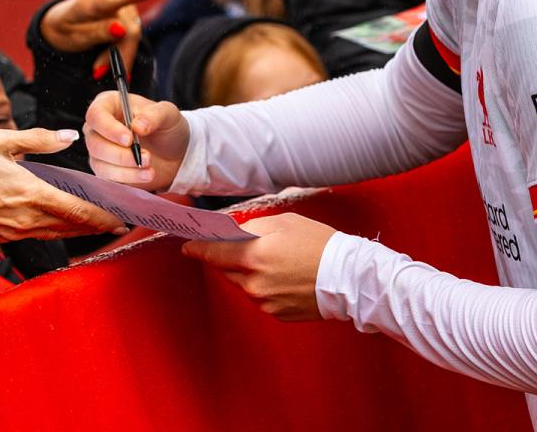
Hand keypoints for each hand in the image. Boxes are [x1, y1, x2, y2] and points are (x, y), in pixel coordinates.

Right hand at [0, 128, 125, 241]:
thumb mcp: (1, 141)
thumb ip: (39, 140)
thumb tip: (68, 137)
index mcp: (31, 193)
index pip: (78, 210)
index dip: (103, 216)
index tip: (122, 215)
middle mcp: (27, 218)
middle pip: (73, 227)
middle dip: (99, 225)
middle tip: (120, 221)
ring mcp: (16, 231)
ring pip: (58, 233)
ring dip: (80, 230)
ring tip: (100, 224)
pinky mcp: (6, 236)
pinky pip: (40, 235)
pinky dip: (58, 229)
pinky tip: (65, 222)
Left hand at [39, 0, 160, 76]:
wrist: (59, 24)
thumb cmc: (66, 29)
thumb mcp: (74, 37)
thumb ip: (97, 32)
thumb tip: (122, 29)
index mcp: (88, 2)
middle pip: (129, 28)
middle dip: (120, 54)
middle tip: (99, 72)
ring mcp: (118, 1)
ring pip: (133, 33)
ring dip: (120, 54)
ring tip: (99, 67)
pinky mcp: (125, 9)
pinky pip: (132, 33)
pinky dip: (122, 50)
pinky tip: (109, 60)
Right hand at [83, 91, 189, 190]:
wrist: (173, 153)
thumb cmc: (166, 127)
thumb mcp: (168, 115)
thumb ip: (154, 115)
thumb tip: (137, 126)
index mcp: (109, 105)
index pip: (96, 114)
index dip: (109, 128)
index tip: (129, 139)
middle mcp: (99, 128)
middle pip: (94, 142)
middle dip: (121, 154)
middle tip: (146, 157)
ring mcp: (100, 150)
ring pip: (99, 163)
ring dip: (126, 169)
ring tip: (150, 168)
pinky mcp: (105, 170)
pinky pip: (107, 178)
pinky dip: (127, 178)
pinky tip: (145, 175)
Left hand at [181, 213, 337, 320]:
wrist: (348, 278)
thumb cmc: (319, 244)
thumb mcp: (285, 223)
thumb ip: (253, 227)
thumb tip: (232, 231)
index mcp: (253, 256)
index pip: (212, 254)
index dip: (197, 249)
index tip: (188, 246)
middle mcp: (253, 283)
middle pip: (226, 270)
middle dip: (228, 258)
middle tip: (240, 248)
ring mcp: (264, 301)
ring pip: (242, 284)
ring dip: (248, 273)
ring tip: (272, 261)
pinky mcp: (275, 313)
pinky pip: (259, 297)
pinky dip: (264, 287)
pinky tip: (283, 277)